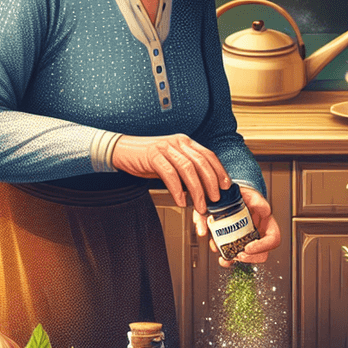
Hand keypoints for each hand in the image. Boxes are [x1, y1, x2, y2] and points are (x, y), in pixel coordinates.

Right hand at [111, 133, 230, 211]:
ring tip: (200, 205)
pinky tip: (181, 201)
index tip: (226, 186)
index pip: (208, 155)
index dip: (219, 171)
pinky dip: (178, 189)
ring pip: (188, 169)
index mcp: (186, 142)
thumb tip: (203, 188)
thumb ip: (187, 169)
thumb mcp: (172, 160)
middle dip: (211, 183)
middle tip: (216, 199)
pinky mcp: (153, 156)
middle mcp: (178, 142)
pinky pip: (170, 174)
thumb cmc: (148, 158)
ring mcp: (165, 147)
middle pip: (201, 162)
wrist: (121, 150)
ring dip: (197, 190)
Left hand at [192, 184, 281, 266]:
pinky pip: (231, 255)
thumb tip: (265, 210)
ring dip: (234, 259)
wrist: (230, 197)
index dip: (263, 247)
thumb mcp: (251, 195)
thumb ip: (258, 201)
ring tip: (224, 256)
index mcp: (268, 225)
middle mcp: (259, 236)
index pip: (273, 240)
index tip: (248, 247)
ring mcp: (247, 241)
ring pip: (245, 257)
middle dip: (249, 257)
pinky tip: (217, 249)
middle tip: (238, 254)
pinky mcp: (234, 243)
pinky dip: (224, 257)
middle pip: (261, 254)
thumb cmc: (244, 197)